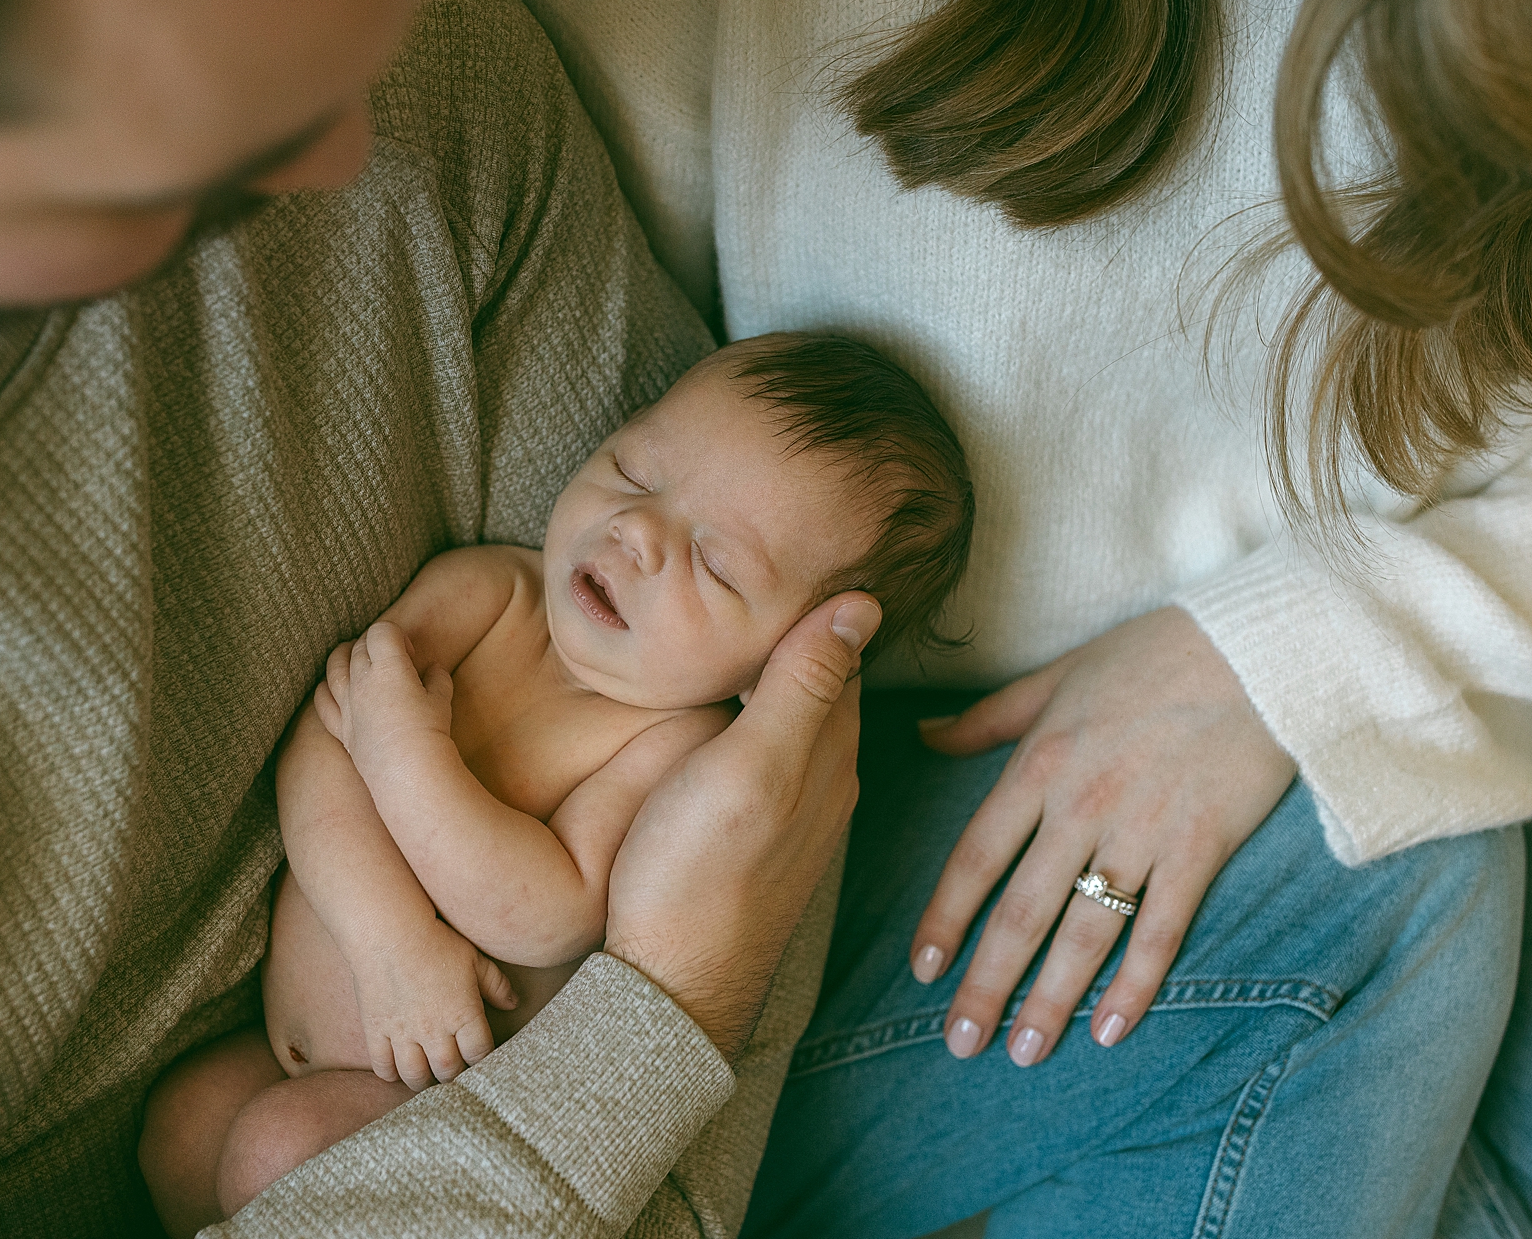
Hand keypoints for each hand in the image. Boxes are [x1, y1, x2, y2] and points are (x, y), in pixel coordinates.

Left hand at [316, 622, 452, 778]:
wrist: (409, 771)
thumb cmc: (430, 732)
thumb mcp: (441, 700)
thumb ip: (437, 679)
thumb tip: (434, 669)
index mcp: (389, 667)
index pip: (382, 631)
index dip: (396, 635)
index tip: (410, 653)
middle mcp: (362, 681)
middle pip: (359, 647)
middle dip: (374, 644)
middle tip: (390, 657)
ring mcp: (347, 704)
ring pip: (334, 667)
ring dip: (343, 656)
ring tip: (354, 657)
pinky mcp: (341, 727)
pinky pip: (322, 701)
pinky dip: (324, 688)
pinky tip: (330, 687)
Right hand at [351, 912, 518, 1090]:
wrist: (389, 932)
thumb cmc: (435, 942)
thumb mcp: (474, 959)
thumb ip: (497, 985)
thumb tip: (514, 1003)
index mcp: (463, 1015)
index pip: (479, 1054)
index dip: (482, 1061)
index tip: (478, 1059)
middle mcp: (434, 1031)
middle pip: (449, 1071)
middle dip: (454, 1075)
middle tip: (454, 1071)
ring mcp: (403, 1034)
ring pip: (415, 1076)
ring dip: (423, 1081)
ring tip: (428, 1076)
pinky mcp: (376, 1031)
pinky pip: (383, 1067)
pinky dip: (391, 1073)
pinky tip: (398, 1068)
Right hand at [603, 593, 878, 1060]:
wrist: (668, 986)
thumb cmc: (699, 872)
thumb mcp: (753, 765)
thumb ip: (805, 685)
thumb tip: (863, 602)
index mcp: (829, 753)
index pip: (840, 651)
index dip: (817, 599)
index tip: (792, 545)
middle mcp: (825, 783)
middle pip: (822, 685)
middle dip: (801, 632)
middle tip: (758, 571)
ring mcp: (791, 816)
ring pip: (795, 722)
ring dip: (777, 677)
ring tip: (737, 626)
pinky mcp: (755, 840)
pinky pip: (770, 758)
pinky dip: (756, 719)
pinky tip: (724, 712)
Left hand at [912, 607, 1294, 1065]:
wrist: (1260, 648)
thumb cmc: (1154, 655)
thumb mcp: (1056, 676)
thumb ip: (988, 717)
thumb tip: (922, 732)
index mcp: (1040, 765)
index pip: (976, 857)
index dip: (946, 917)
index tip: (922, 970)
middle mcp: (1080, 807)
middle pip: (1021, 912)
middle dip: (987, 984)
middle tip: (959, 1043)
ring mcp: (1142, 832)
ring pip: (1084, 933)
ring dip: (1050, 1000)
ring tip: (1024, 1052)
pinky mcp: (1200, 849)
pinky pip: (1161, 930)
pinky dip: (1135, 984)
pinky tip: (1110, 1029)